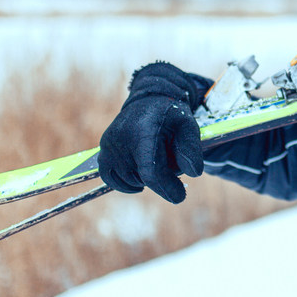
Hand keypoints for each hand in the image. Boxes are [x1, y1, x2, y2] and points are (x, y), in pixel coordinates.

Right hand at [98, 62, 210, 203]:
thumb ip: (191, 148)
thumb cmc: (171, 115)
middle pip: (142, 178)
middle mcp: (121, 138)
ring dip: (145, 178)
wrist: (148, 100)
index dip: (166, 188)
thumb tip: (194, 173)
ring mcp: (109, 144)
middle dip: (161, 178)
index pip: (151, 171)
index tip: (180, 196)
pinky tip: (140, 178)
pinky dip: (125, 183)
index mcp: (144, 131)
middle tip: (170, 160)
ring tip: (156, 158)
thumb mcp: (188, 125)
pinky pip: (110, 178)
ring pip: (129, 180)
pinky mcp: (102, 150)